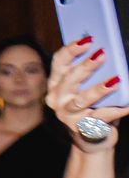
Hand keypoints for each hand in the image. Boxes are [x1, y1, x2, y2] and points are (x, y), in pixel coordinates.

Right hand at [47, 39, 125, 153]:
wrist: (91, 138)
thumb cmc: (91, 105)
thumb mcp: (85, 87)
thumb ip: (90, 73)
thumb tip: (106, 53)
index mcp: (56, 84)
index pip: (59, 62)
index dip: (72, 50)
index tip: (88, 39)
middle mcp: (56, 99)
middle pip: (70, 79)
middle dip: (86, 66)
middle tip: (103, 54)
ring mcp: (67, 115)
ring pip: (82, 100)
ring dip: (99, 89)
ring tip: (115, 80)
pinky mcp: (82, 128)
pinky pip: (101, 117)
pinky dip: (117, 110)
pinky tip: (128, 104)